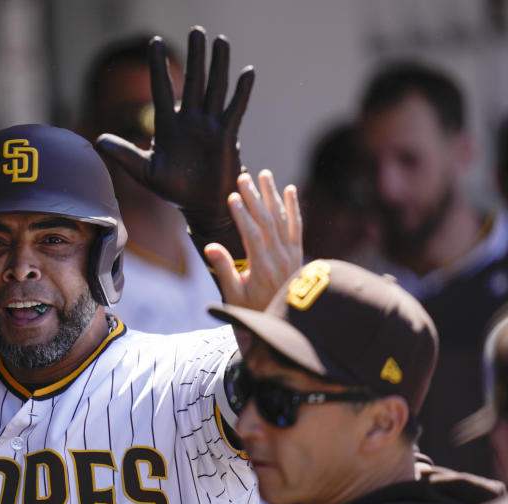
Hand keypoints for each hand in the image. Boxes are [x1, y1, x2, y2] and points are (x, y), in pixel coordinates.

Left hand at [95, 27, 253, 237]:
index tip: (154, 41)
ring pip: (214, 88)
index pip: (161, 89)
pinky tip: (247, 72)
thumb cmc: (173, 190)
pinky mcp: (226, 134)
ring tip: (220, 41)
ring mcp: (209, 125)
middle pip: (193, 81)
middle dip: (195, 57)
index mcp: (167, 125)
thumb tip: (97, 140)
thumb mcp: (144, 171)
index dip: (157, 66)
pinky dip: (241, 91)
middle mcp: (189, 120)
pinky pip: (234, 109)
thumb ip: (124, 154)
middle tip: (196, 31)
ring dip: (218, 65)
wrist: (200, 206)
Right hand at [206, 170, 302, 309]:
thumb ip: (224, 270)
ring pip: (283, 219)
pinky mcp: (297, 253)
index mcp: (263, 268)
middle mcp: (280, 258)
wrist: (284, 323)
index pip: (253, 235)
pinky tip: (289, 190)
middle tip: (243, 178)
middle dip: (255, 198)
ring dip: (273, 195)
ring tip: (264, 175)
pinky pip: (296, 226)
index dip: (242, 215)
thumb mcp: (233, 295)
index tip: (231, 197)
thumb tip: (211, 247)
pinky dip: (293, 207)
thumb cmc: (253, 309)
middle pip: (268, 221)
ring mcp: (292, 254)